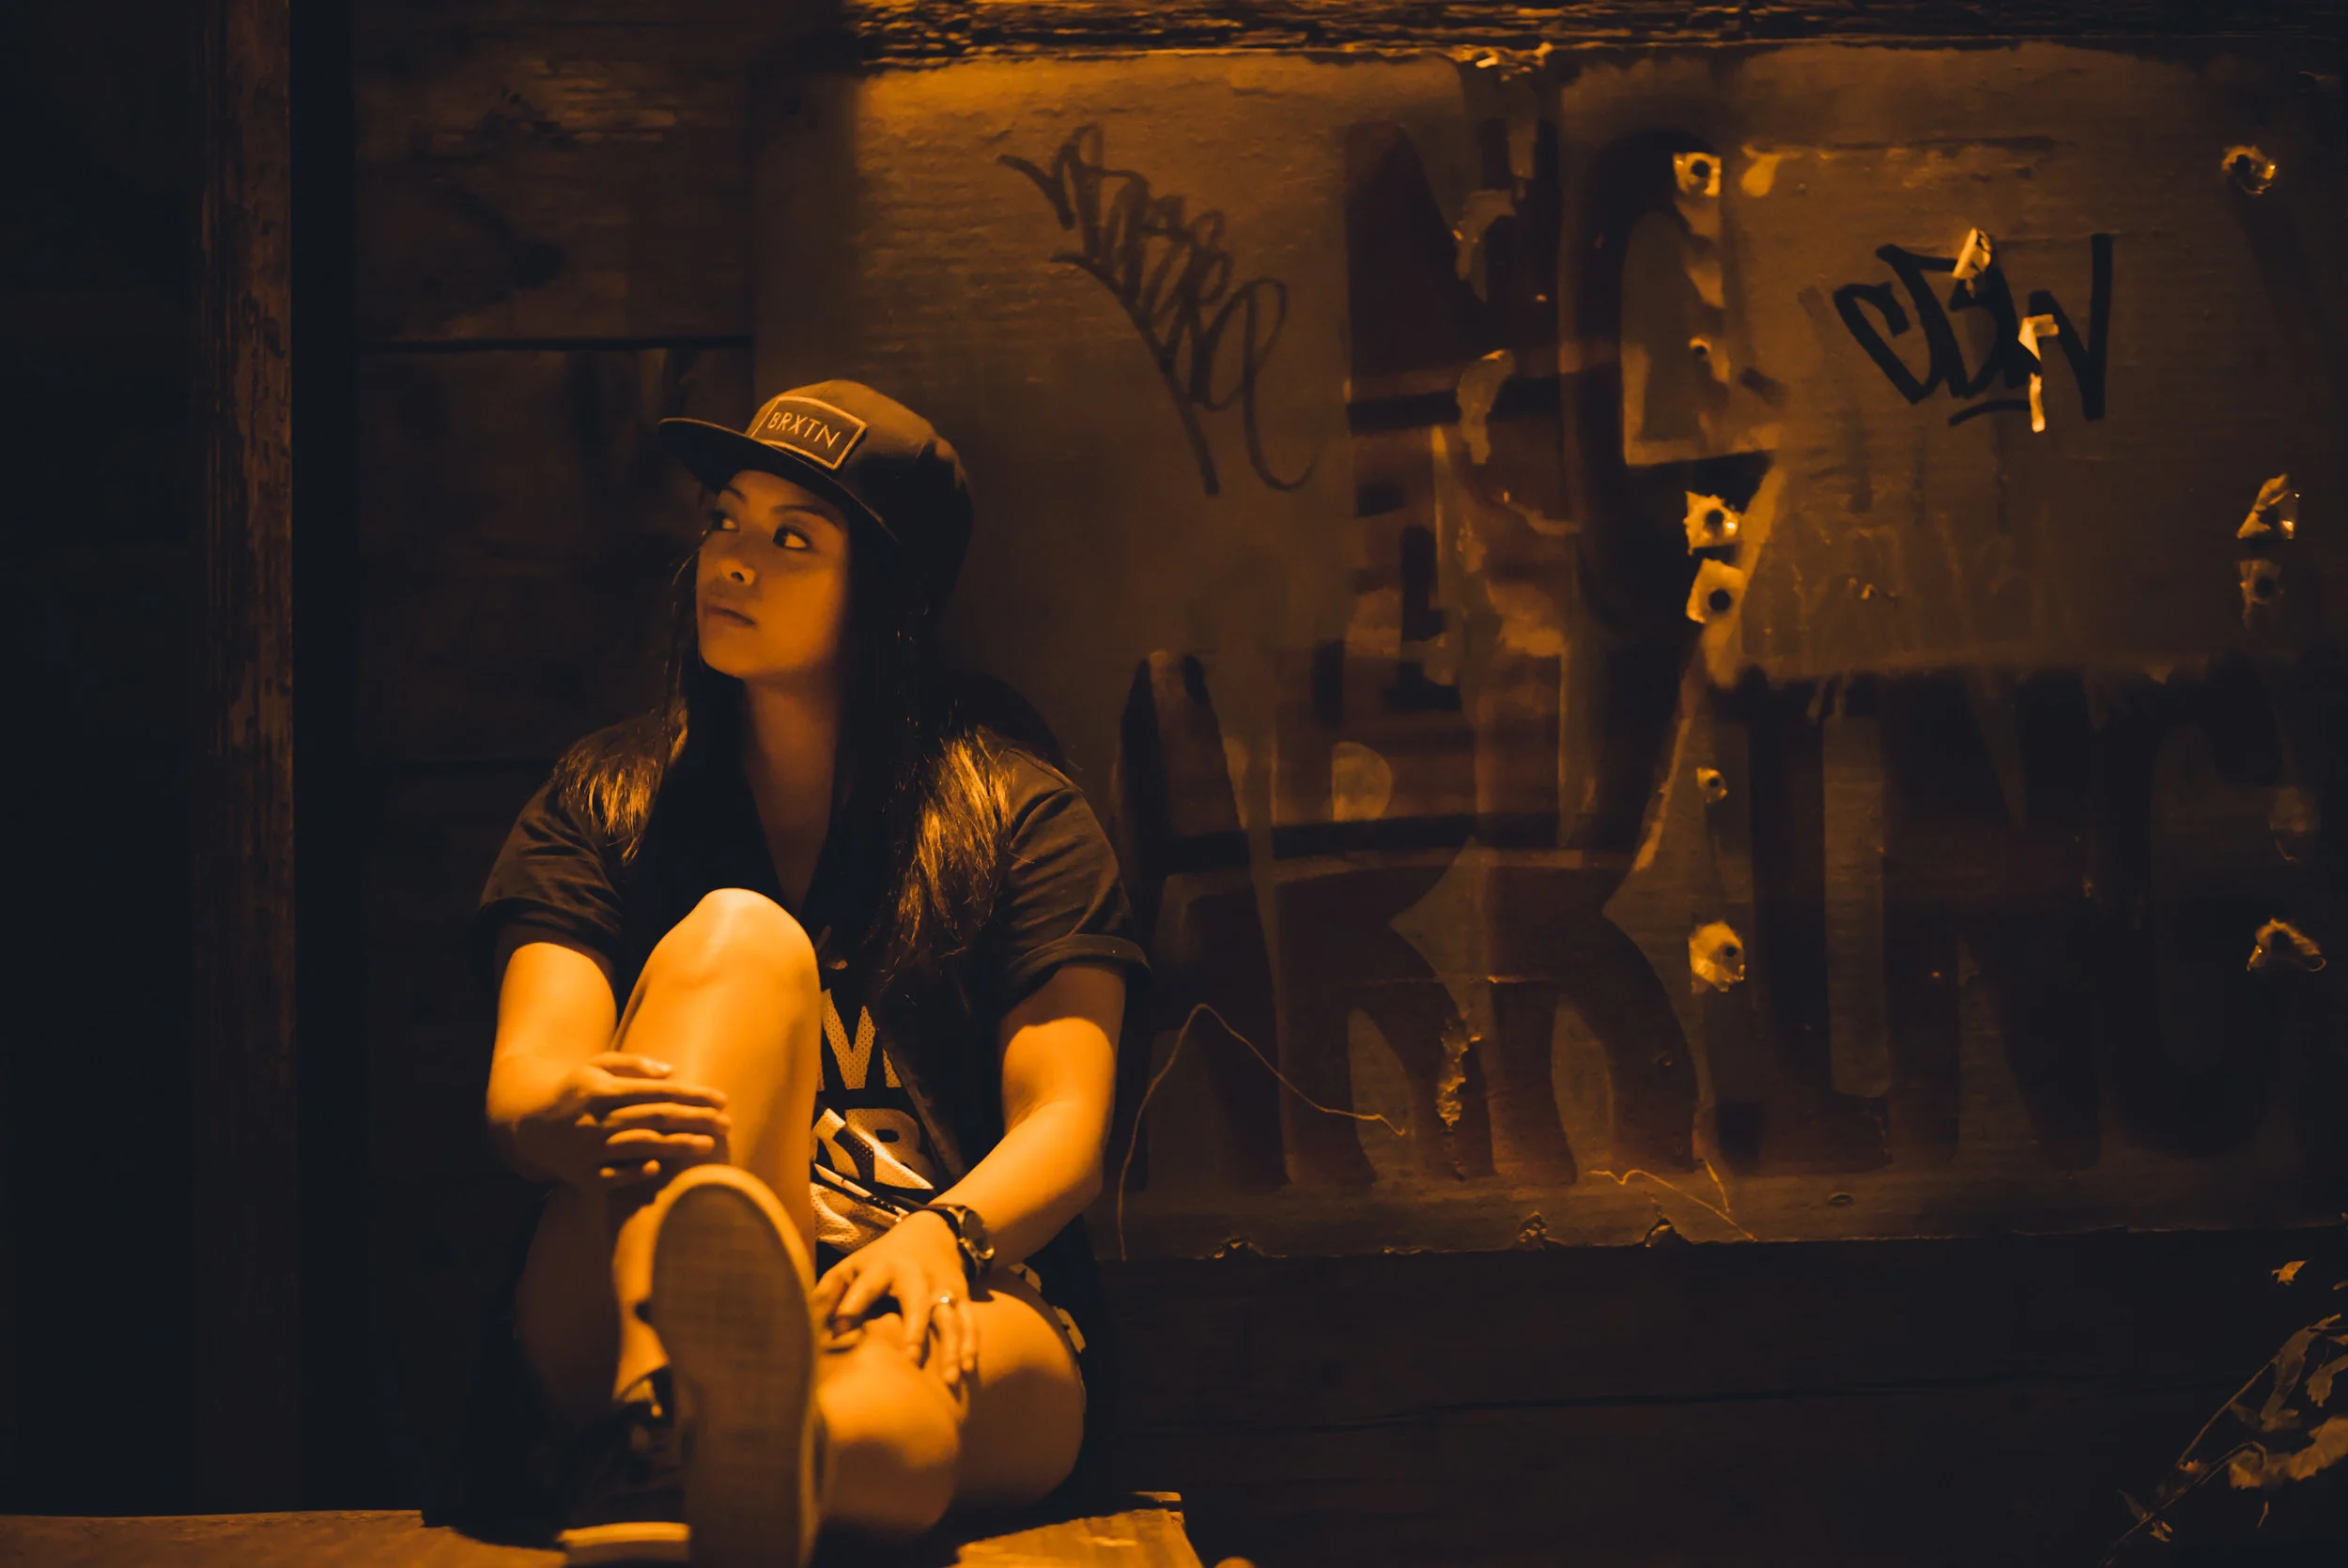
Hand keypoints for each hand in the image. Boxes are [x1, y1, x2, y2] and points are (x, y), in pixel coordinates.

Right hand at [512, 1052, 731, 1192]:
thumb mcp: (597, 1066)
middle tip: (726, 1123)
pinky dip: (634, 1172)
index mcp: (604, 1091)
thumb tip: (672, 1072)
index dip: (692, 1095)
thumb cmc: (575, 1090)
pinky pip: (613, 1176)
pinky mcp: (583, 1175)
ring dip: (677, 1146)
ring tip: (709, 1145)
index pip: (658, 1092)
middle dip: (695, 1120)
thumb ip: (633, 1065)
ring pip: (640, 1147)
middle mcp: (597, 1120)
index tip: (721, 1099)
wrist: (529, 1124)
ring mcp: (590, 1149)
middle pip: (656, 1119)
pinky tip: (659, 1167)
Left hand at [811, 1210, 977, 1388]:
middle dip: (915, 1329)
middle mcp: (916, 1277)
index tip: (840, 1326)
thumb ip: (829, 1294)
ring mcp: (942, 1288)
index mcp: (884, 1267)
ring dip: (952, 1346)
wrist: (931, 1235)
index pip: (868, 1285)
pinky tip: (968, 1368)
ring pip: (950, 1317)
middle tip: (911, 1360)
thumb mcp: (852, 1268)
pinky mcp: (960, 1297)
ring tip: (950, 1379)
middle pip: (918, 1302)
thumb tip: (801, 1323)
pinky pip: (970, 1321)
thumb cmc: (879, 1262)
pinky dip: (971, 1343)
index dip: (854, 1303)